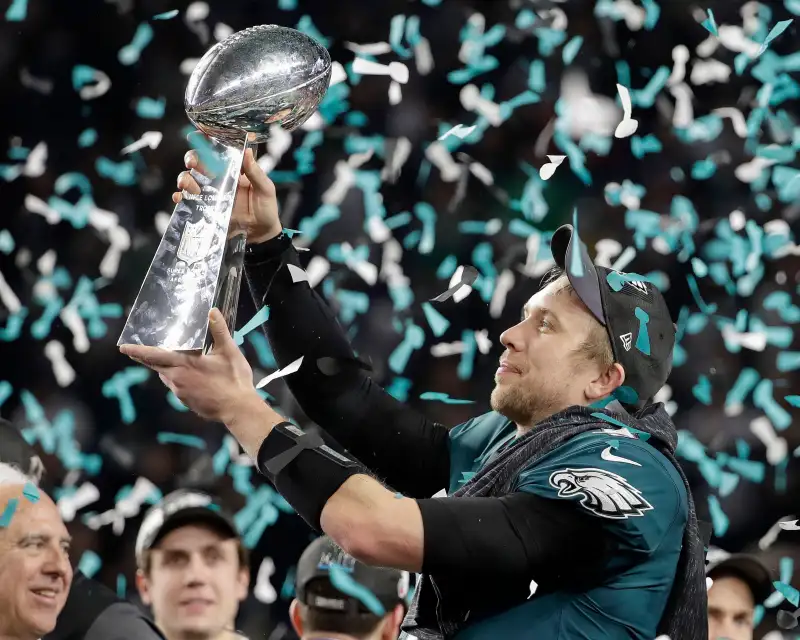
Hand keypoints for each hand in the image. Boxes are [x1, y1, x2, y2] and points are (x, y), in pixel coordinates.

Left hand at [119, 308, 260, 424]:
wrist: (238, 410)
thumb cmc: (234, 380)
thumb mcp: (229, 352)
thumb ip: (219, 331)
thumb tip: (213, 311)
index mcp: (184, 365)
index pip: (154, 356)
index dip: (138, 351)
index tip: (123, 347)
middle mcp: (177, 380)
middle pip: (156, 367)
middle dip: (146, 358)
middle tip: (136, 351)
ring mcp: (181, 393)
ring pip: (168, 377)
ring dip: (169, 369)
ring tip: (177, 361)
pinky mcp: (187, 403)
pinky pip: (178, 387)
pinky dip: (180, 379)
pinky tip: (195, 378)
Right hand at [174, 146, 281, 243]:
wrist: (261, 235)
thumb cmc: (266, 209)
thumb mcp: (265, 189)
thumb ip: (255, 172)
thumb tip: (246, 151)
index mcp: (233, 170)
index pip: (218, 152)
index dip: (206, 142)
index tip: (197, 135)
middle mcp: (219, 179)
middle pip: (199, 163)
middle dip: (192, 159)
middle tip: (192, 163)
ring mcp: (211, 194)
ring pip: (190, 180)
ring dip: (185, 178)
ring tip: (187, 184)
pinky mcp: (206, 209)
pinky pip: (188, 201)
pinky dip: (180, 197)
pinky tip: (180, 197)